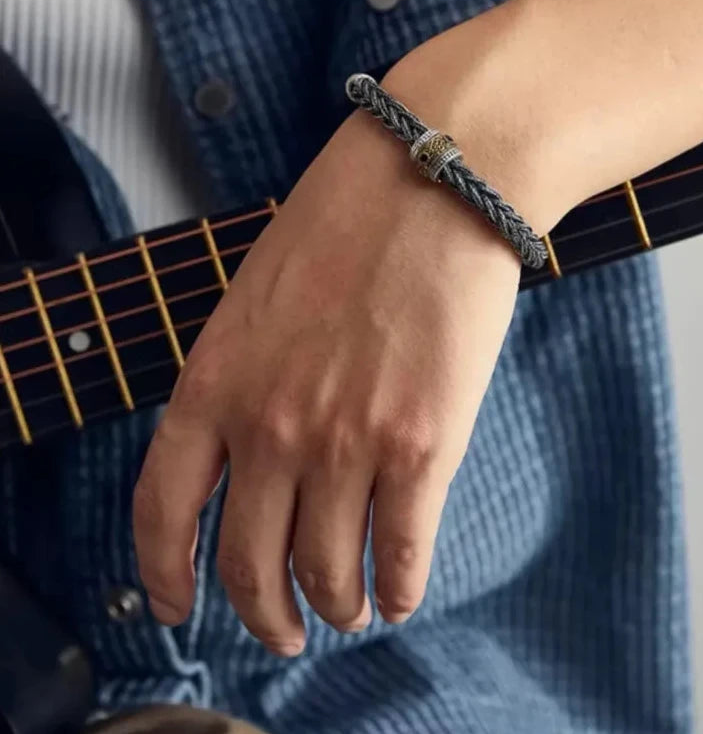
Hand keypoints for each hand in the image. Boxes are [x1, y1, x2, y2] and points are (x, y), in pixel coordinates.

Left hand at [132, 92, 522, 654]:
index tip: (182, 608)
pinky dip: (402, 587)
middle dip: (267, 616)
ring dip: (339, 607)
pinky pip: (403, 552)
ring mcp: (345, 443)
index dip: (168, 577)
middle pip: (249, 566)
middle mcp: (269, 428)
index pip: (163, 512)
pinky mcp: (421, 447)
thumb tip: (260, 455)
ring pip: (328, 574)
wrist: (431, 180)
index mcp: (214, 383)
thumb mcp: (257, 299)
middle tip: (286, 630)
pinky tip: (403, 592)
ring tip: (352, 610)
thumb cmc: (348, 223)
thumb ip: (245, 382)